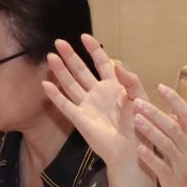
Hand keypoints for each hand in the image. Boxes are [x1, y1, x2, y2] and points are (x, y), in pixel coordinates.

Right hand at [43, 34, 145, 166]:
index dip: (93, 50)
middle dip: (70, 56)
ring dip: (60, 71)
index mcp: (115, 86)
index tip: (84, 37)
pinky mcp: (80, 119)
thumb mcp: (140, 99)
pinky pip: (65, 105)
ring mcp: (88, 105)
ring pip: (71, 84)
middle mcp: (98, 93)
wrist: (132, 150)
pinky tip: (46, 84)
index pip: (102, 63)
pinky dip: (55, 95)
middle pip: (81, 71)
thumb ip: (131, 81)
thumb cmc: (140, 126)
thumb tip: (117, 63)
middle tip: (59, 42)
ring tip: (51, 57)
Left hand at [130, 85, 186, 186]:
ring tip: (134, 119)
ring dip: (148, 130)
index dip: (174, 99)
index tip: (161, 88)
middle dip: (154, 112)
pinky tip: (137, 148)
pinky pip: (158, 165)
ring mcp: (182, 164)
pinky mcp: (172, 179)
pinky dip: (148, 156)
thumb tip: (174, 113)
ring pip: (164, 143)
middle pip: (172, 125)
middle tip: (138, 101)